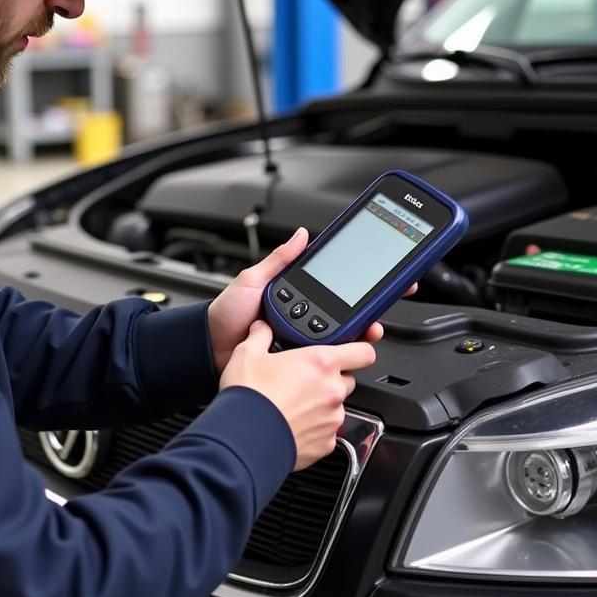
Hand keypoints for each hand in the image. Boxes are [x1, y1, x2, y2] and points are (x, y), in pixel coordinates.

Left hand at [205, 227, 417, 374]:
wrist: (210, 349)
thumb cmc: (226, 314)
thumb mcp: (252, 279)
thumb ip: (278, 260)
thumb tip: (301, 235)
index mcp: (297, 295)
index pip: (335, 286)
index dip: (362, 282)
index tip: (387, 277)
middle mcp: (304, 316)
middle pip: (347, 313)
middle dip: (370, 310)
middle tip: (382, 307)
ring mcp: (303, 340)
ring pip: (341, 337)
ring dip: (360, 333)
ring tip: (369, 329)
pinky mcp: (300, 361)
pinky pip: (324, 358)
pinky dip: (339, 356)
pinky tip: (348, 351)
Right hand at [220, 320, 376, 471]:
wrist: (245, 438)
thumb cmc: (250, 396)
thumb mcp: (247, 354)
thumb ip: (261, 335)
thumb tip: (261, 328)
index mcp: (321, 362)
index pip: (363, 352)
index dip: (359, 349)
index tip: (351, 351)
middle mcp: (333, 390)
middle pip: (347, 379)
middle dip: (330, 378)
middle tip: (304, 380)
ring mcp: (332, 418)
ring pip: (337, 406)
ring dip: (322, 404)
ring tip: (294, 405)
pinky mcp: (327, 443)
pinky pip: (327, 431)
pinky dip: (315, 428)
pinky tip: (293, 424)